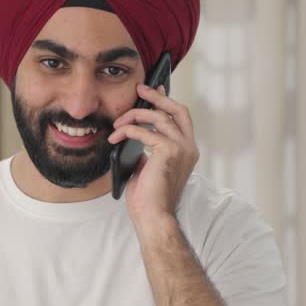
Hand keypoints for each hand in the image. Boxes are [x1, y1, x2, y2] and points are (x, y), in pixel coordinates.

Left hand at [106, 83, 197, 226]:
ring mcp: (181, 148)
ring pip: (158, 116)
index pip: (181, 118)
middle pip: (176, 109)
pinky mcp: (168, 151)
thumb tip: (135, 134)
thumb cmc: (149, 198)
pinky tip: (116, 137)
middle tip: (140, 89)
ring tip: (118, 123)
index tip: (154, 90)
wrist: (153, 216)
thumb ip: (148, 150)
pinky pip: (144, 132)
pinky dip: (127, 131)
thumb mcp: (148, 167)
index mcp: (187, 150)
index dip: (167, 102)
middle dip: (157, 96)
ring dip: (134, 116)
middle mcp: (188, 147)